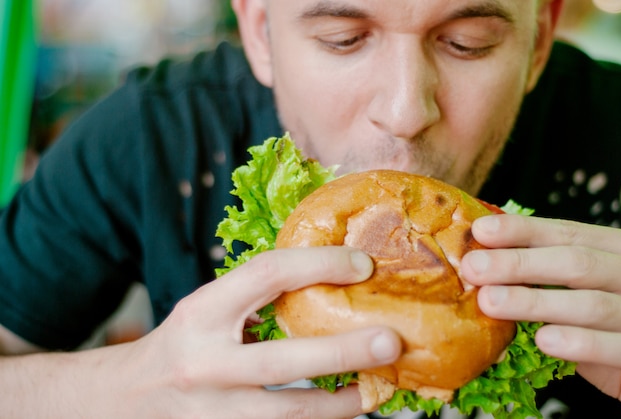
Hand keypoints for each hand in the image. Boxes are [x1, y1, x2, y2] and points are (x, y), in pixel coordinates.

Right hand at [120, 246, 400, 417]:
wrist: (125, 400)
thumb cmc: (179, 345)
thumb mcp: (206, 309)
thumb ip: (254, 295)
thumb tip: (325, 276)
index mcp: (202, 312)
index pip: (268, 274)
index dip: (320, 264)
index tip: (361, 265)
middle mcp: (205, 363)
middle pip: (285, 360)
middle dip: (344, 352)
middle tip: (391, 341)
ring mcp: (214, 412)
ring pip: (290, 413)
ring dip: (342, 403)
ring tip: (377, 389)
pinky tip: (343, 409)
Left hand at [461, 214, 620, 401]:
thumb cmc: (610, 322)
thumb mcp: (584, 287)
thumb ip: (547, 273)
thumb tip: (483, 260)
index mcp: (615, 249)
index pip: (566, 234)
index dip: (522, 230)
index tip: (481, 231)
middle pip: (575, 263)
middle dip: (519, 264)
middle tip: (474, 268)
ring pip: (591, 304)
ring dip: (535, 302)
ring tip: (491, 302)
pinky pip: (614, 347)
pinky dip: (579, 343)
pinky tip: (544, 340)